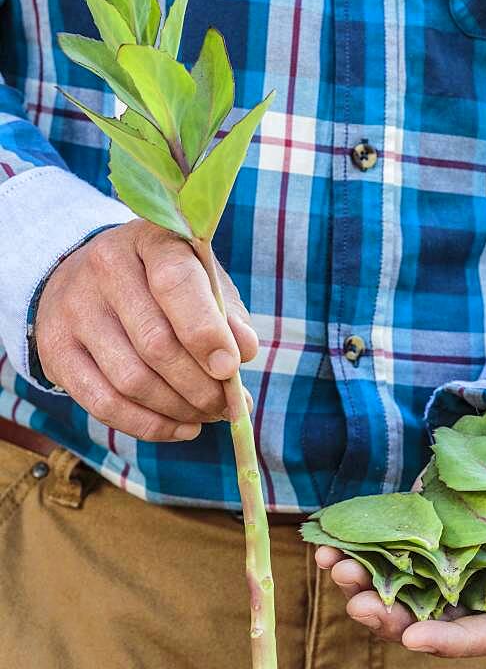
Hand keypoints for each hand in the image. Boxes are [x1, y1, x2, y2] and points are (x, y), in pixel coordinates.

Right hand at [35, 220, 257, 441]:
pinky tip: (181, 428)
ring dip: (178, 409)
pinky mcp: (56, 349)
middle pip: (155, 343)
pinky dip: (149, 426)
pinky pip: (104, 403)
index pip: (176, 284)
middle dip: (200, 386)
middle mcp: (105, 267)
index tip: (230, 368)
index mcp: (151, 240)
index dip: (205, 332)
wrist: (88, 278)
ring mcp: (75, 309)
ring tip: (208, 415)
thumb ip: (226, 314)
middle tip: (227, 405)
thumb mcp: (202, 281)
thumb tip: (245, 351)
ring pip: (131, 380)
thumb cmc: (163, 283)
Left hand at [315, 425, 485, 656]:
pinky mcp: (424, 536)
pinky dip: (359, 554)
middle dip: (393, 618)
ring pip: (404, 592)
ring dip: (366, 588)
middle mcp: (483, 588)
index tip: (414, 639)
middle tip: (357, 604)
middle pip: (436, 621)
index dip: (454, 641)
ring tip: (334, 567)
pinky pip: (389, 555)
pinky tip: (329, 545)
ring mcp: (449, 563)